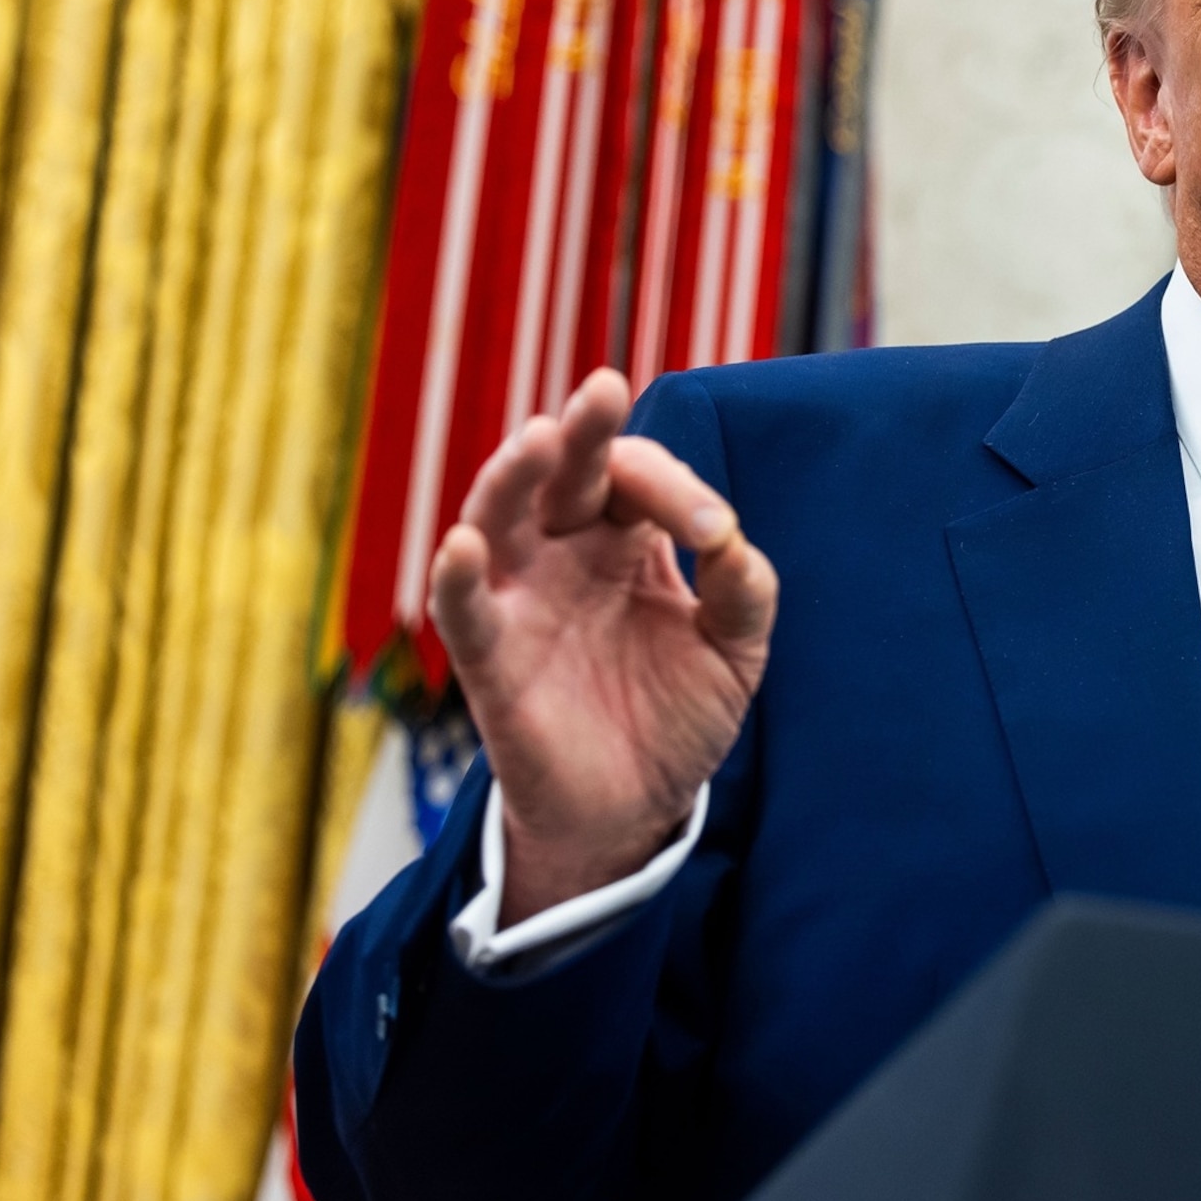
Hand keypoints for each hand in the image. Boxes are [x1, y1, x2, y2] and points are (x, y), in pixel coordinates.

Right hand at [429, 368, 777, 921]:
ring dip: (513, 478)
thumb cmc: (677, 715)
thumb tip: (734, 542)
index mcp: (628, 539)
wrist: (636, 809)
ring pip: (500, 520)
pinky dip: (457, 578)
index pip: (642, 482)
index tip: (715, 535)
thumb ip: (743, 593)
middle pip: (565, 475)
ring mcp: (523, 600)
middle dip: (584, 432)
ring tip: (540, 442)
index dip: (678, 492)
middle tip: (603, 391)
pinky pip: (462, 612)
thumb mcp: (734, 653)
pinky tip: (464, 547)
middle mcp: (566, 554)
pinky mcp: (490, 660)